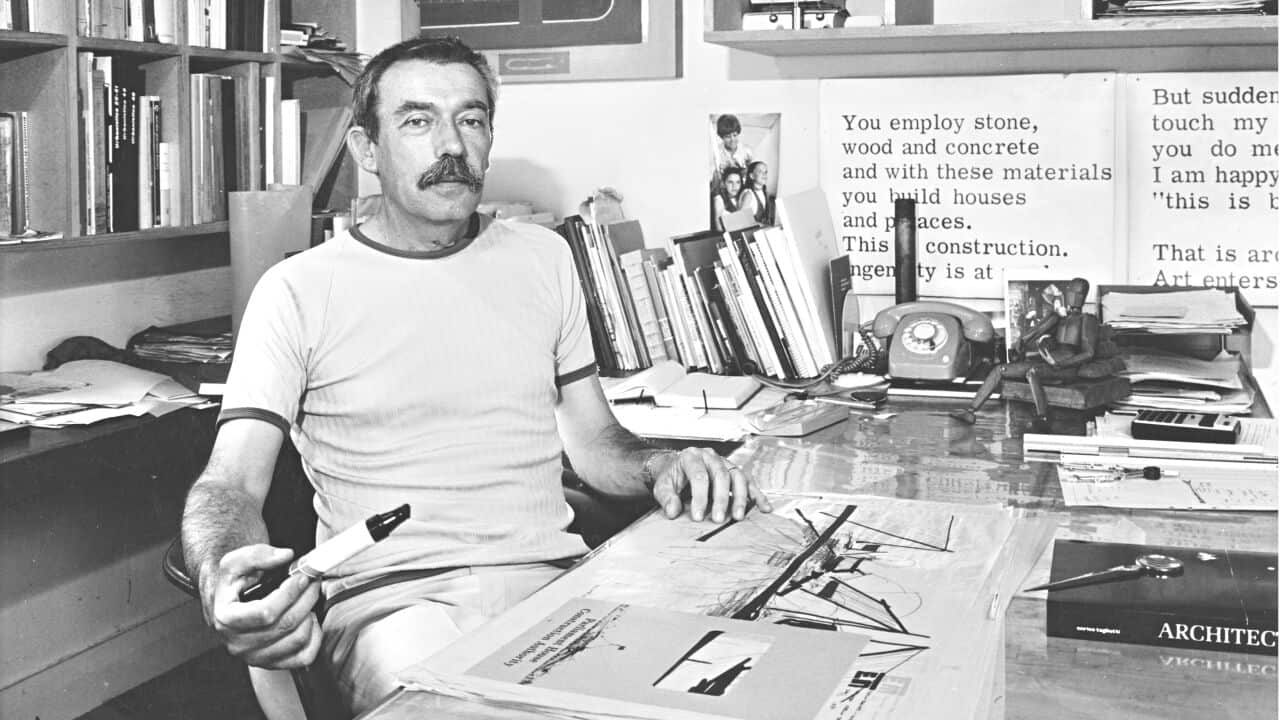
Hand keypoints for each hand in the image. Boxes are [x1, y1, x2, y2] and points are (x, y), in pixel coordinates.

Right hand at [200, 544, 322, 669]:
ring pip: (298, 640)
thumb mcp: (236, 562)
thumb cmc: (234, 583)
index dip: (289, 593)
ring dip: (310, 613)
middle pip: (286, 625)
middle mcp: (238, 644)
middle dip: (306, 598)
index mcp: (225, 619)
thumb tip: (285, 556)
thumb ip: (258, 555)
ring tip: (308, 597)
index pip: (266, 613)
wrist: (230, 603)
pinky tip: (308, 618)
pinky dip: (314, 636)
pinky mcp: (272, 664)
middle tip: (313, 581)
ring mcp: (255, 657)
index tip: (301, 576)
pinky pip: (304, 657)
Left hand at [647, 448, 772, 523]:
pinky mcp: (734, 471)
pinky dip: (756, 494)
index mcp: (691, 457)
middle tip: (719, 518)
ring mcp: (724, 462)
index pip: (699, 476)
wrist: (677, 467)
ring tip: (738, 516)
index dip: (699, 497)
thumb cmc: (672, 476)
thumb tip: (672, 511)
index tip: (698, 516)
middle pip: (720, 475)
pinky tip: (763, 507)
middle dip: (721, 499)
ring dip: (740, 497)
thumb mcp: (663, 485)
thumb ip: (666, 498)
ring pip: (737, 476)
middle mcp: (710, 456)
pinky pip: (748, 481)